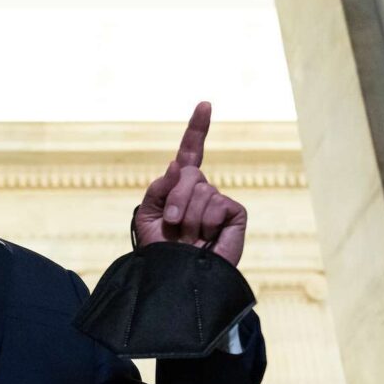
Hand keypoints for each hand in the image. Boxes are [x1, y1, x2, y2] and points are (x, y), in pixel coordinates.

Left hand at [132, 101, 246, 265]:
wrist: (175, 278)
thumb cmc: (160, 253)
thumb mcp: (148, 216)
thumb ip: (159, 188)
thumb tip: (178, 166)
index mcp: (180, 188)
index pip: (190, 153)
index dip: (197, 129)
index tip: (205, 104)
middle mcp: (202, 191)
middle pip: (189, 172)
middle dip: (175, 198)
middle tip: (171, 224)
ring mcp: (219, 202)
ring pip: (203, 190)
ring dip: (188, 217)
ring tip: (187, 239)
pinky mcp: (235, 214)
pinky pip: (218, 203)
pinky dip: (206, 222)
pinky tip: (205, 239)